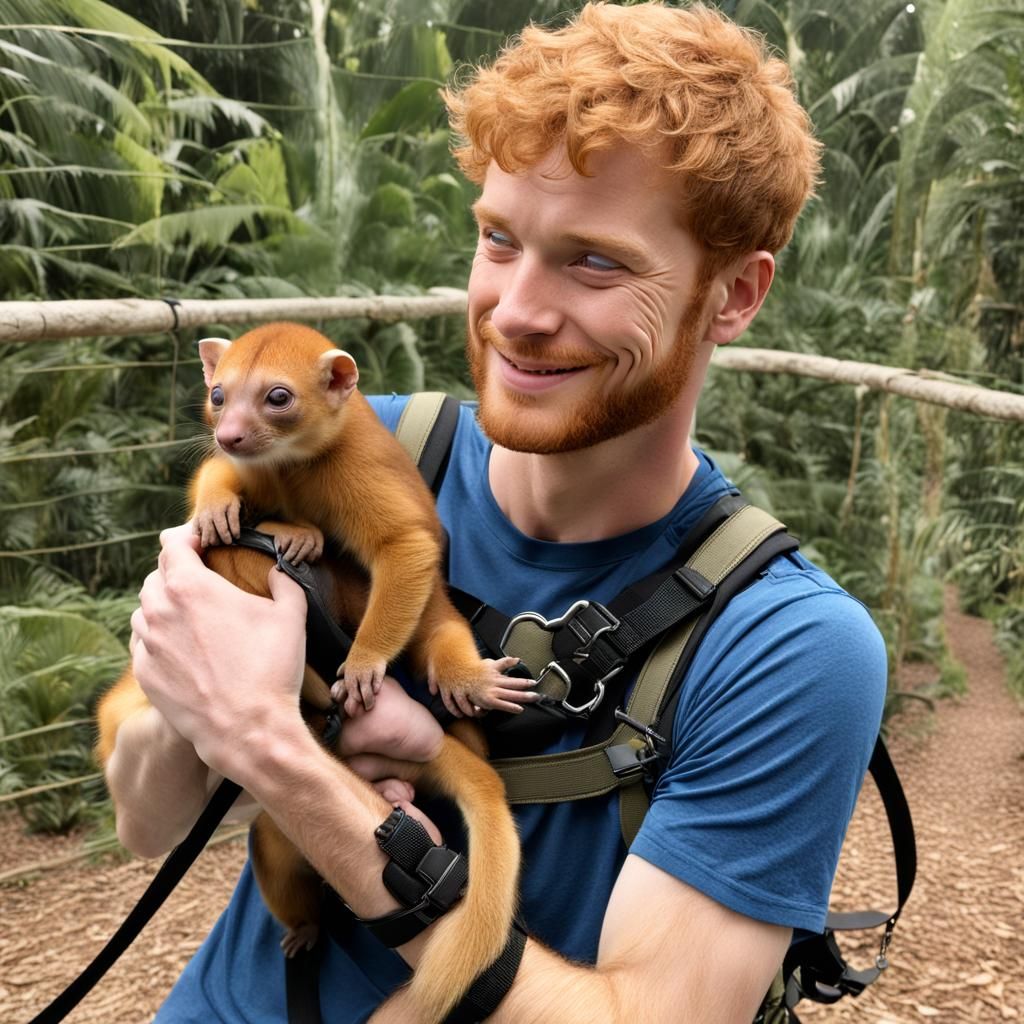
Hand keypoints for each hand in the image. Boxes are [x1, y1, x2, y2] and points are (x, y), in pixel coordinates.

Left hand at [130, 523, 308, 781]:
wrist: (248, 729)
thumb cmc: (272, 668)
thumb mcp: (291, 614)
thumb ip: (285, 581)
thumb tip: (280, 569)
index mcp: (190, 587)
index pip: (173, 543)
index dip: (188, 536)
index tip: (202, 541)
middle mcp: (159, 611)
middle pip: (156, 576)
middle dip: (177, 572)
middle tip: (202, 579)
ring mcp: (147, 645)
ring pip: (145, 611)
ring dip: (164, 606)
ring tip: (190, 615)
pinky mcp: (144, 675)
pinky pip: (143, 645)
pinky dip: (158, 639)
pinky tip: (182, 647)